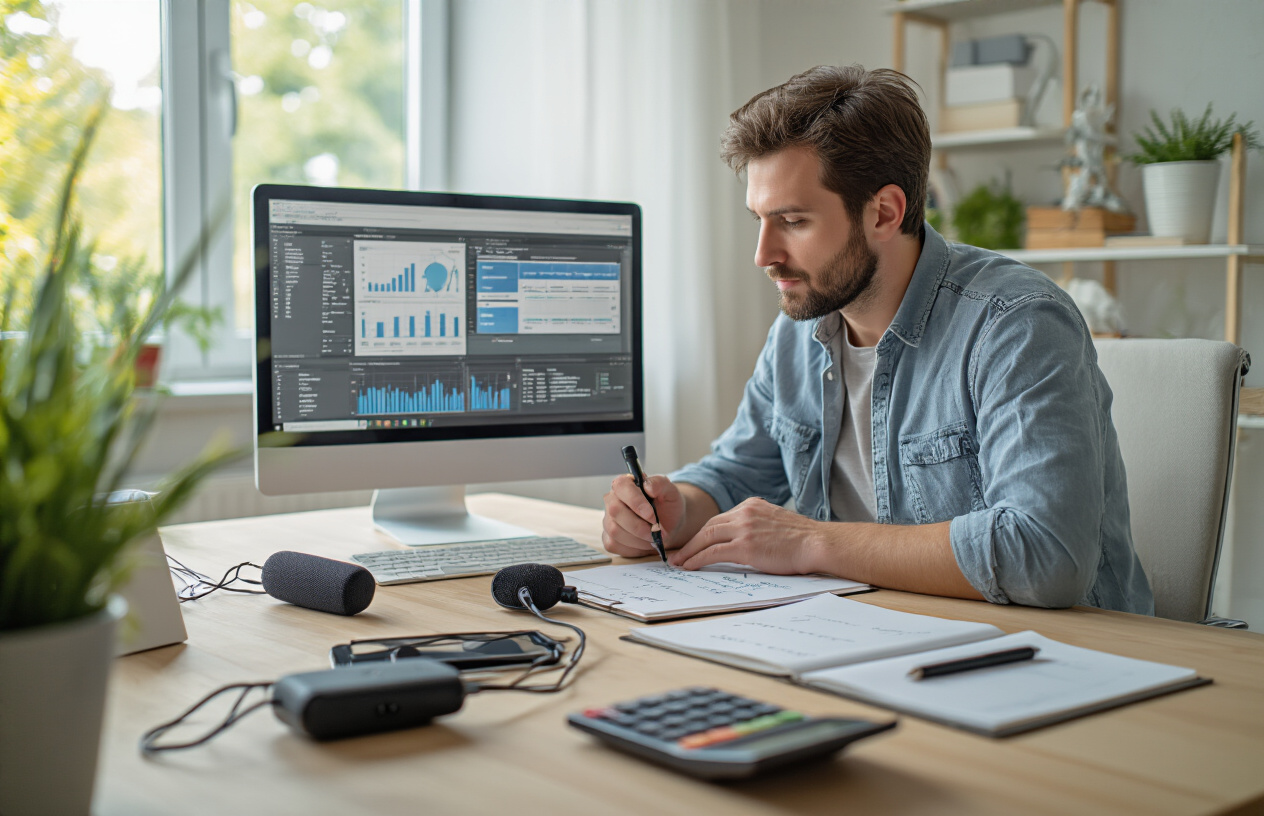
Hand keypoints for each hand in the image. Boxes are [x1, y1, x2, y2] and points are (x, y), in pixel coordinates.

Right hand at [602, 474, 685, 557]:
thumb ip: (660, 484)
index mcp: (625, 484)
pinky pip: (614, 545)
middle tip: (656, 531)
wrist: (670, 526)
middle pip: (615, 511)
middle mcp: (612, 500)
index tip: (651, 515)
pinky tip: (644, 544)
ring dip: (638, 539)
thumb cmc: (668, 506)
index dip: (635, 501)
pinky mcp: (608, 538)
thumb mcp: (670, 491)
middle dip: (638, 525)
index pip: (621, 486)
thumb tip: (647, 486)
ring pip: (615, 531)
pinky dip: (633, 548)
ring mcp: (608, 520)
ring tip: (653, 538)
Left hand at [668, 497, 822, 573]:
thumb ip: (756, 525)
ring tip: (679, 562)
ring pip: (707, 537)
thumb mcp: (775, 522)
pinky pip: (713, 553)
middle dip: (692, 541)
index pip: (721, 518)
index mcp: (752, 505)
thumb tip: (743, 541)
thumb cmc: (802, 539)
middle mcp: (745, 512)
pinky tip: (690, 566)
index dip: (705, 532)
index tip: (695, 542)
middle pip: (709, 526)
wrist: (817, 543)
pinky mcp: (745, 547)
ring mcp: (744, 529)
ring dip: (690, 551)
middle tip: (679, 553)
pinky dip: (698, 559)